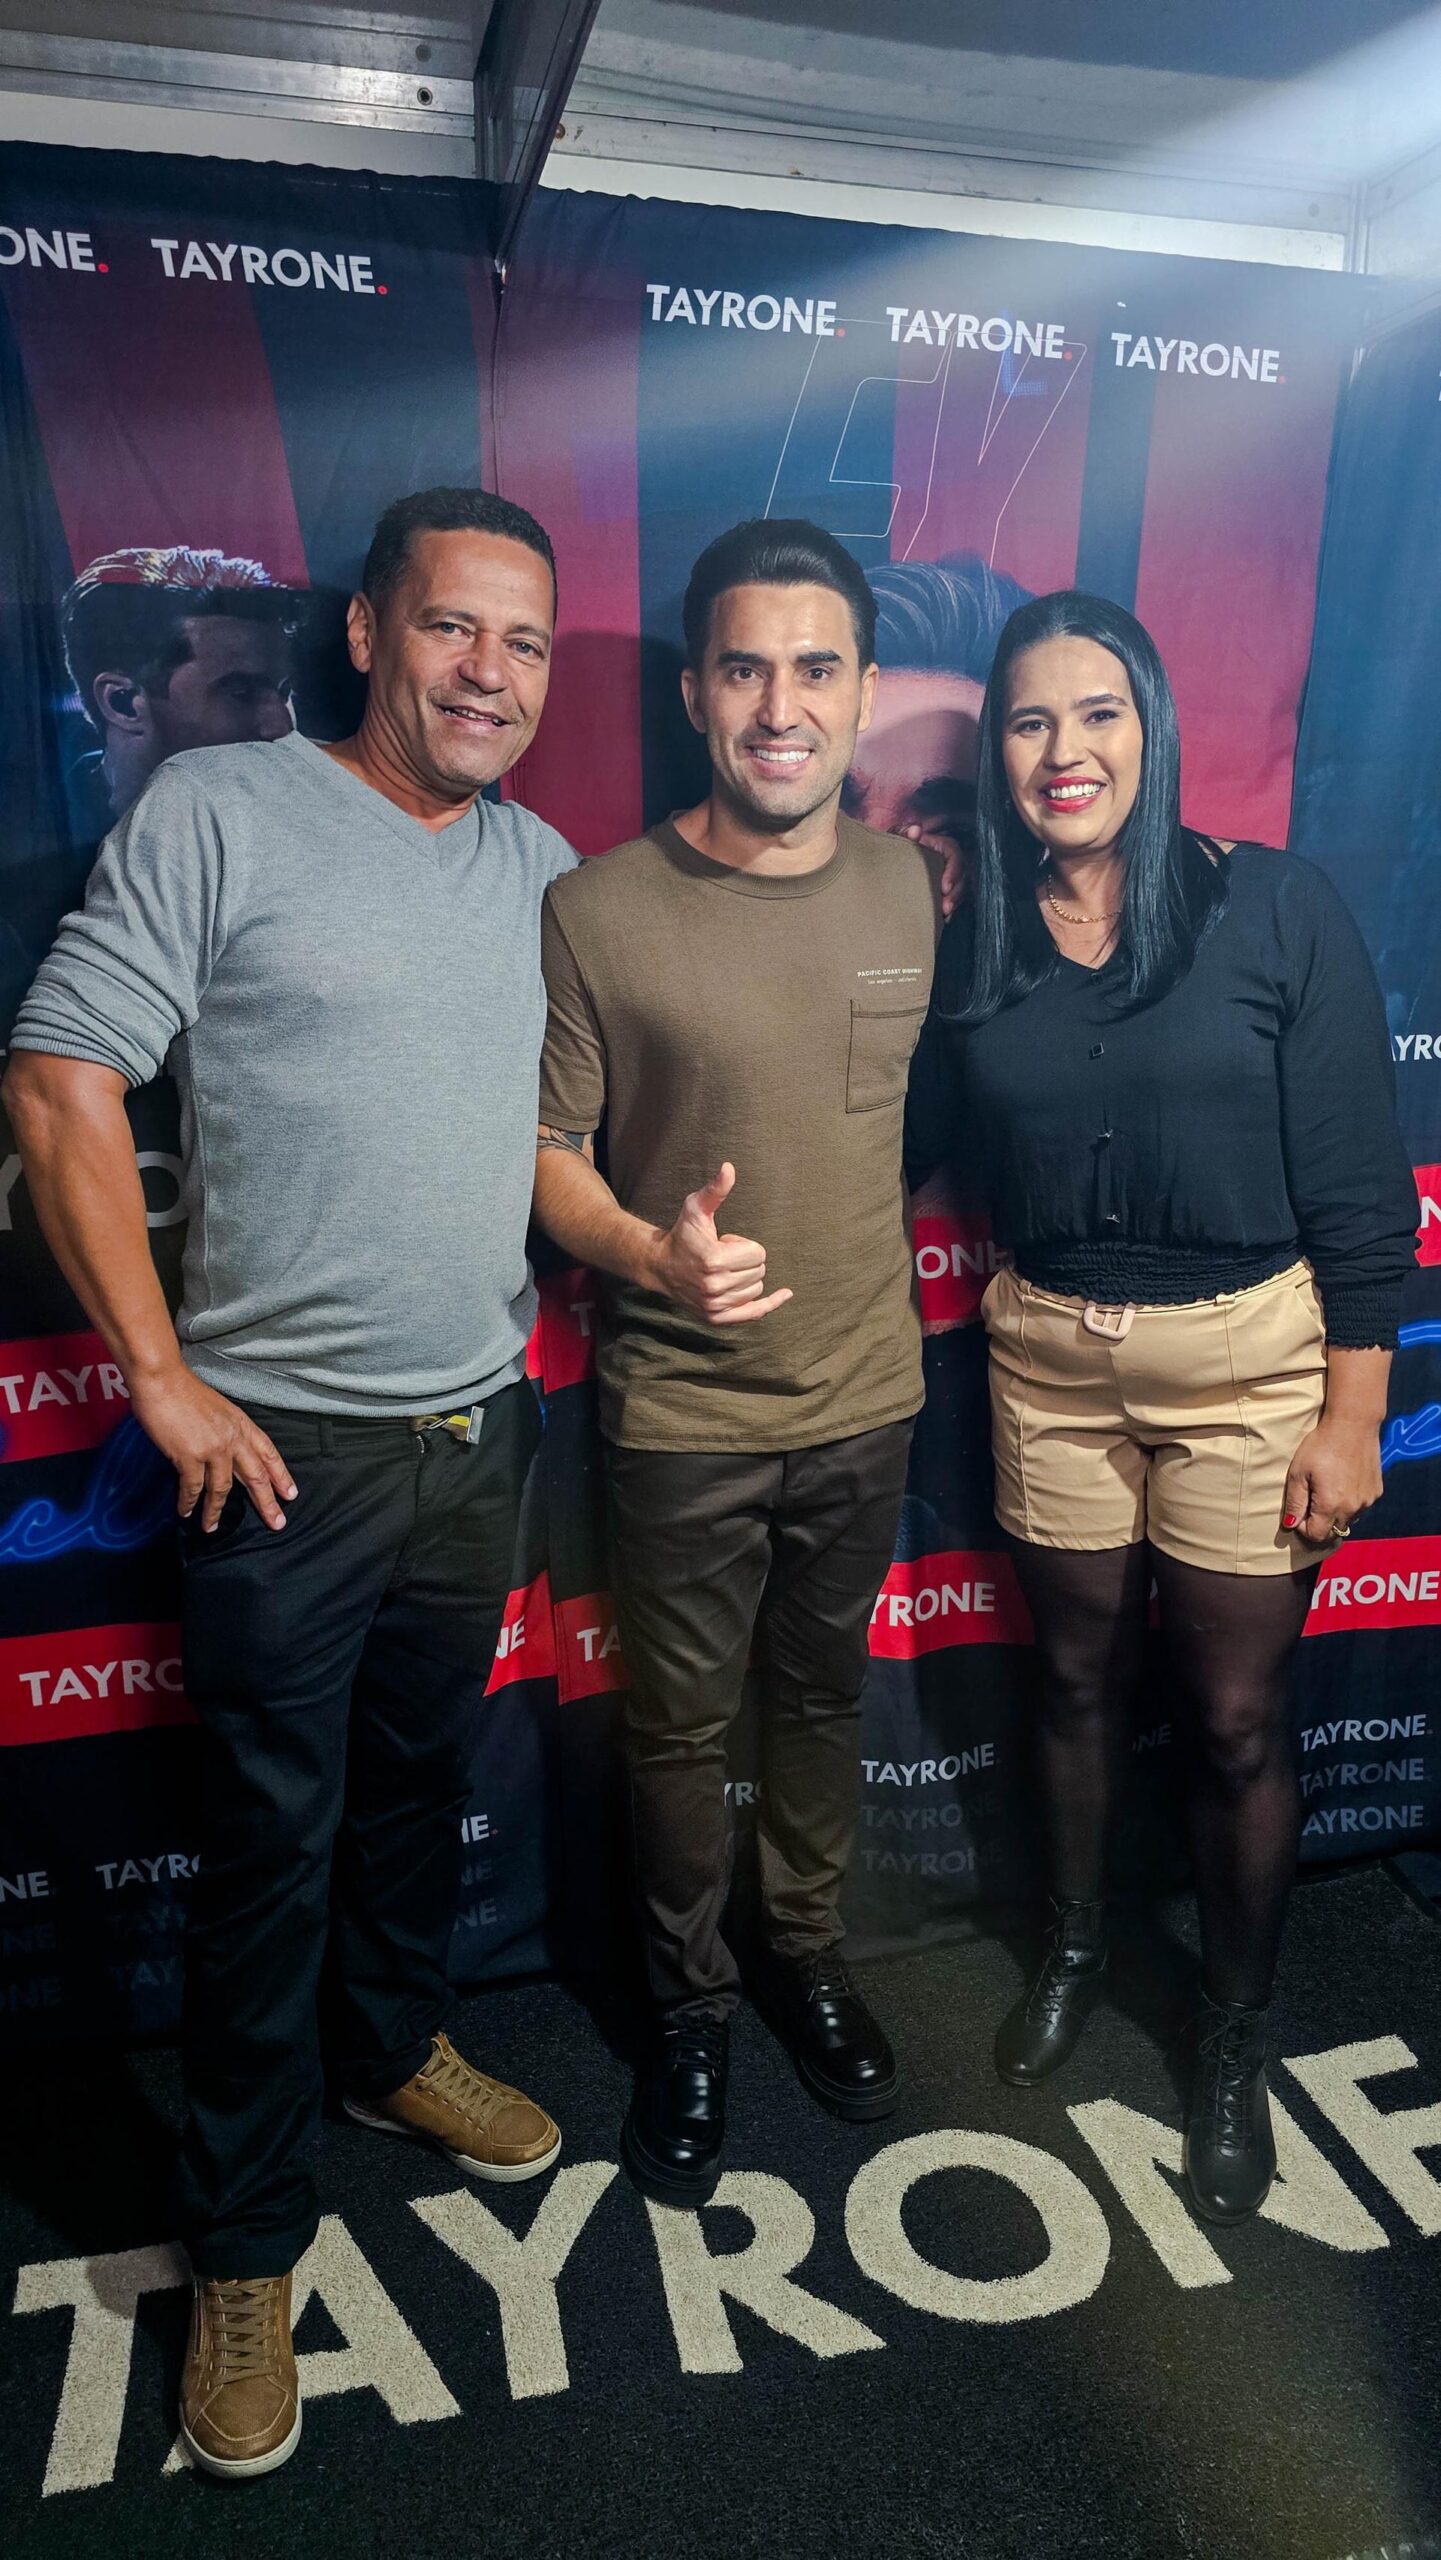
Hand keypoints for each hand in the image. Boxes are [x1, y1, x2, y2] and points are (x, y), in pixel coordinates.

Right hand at [128, 1365, 296, 1531]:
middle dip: (267, 1502)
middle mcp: (232, 1439)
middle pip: (255, 1476)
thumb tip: (225, 1453)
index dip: (281, 1475)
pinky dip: (188, 1502)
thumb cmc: (185, 1391)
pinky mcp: (189, 1456)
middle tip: (276, 1522)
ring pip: (221, 1489)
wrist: (163, 1380)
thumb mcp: (219, 1409)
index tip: (290, 1494)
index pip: (269, 1453)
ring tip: (211, 1527)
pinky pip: (192, 1487)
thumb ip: (226, 1431)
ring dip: (215, 1511)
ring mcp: (212, 1449)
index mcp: (242, 1425)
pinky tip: (186, 1511)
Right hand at [652, 1163, 792, 1326]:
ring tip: (722, 1271)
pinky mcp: (717, 1318)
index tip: (723, 1243)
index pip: (757, 1253)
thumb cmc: (682, 1234)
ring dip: (746, 1278)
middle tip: (721, 1257)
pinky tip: (785, 1294)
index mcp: (714, 1260)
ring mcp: (716, 1305)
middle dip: (745, 1261)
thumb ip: (715, 1190)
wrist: (661, 1266)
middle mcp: (715, 1286)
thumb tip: (729, 1167)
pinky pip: (754, 1313)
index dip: (743, 1244)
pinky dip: (770, 1304)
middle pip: (759, 1271)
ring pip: (756, 1289)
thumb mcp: (696, 1208)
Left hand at [903, 822, 966, 921]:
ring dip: (954, 904)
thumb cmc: (894, 846)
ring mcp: (947, 877)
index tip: (944, 887)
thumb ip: (904, 832)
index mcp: (941, 846)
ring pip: (959, 891)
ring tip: (943, 915)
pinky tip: (941, 921)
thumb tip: (916, 830)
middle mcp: (947, 861)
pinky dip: (948, 912)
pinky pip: (952, 901)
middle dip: (956, 894)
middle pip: (961, 876)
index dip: (954, 871)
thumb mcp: (896, 837)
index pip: (955, 855)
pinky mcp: (943, 891)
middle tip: (945, 908)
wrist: (887, 863)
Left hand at [1282, 1416, 1383, 1544]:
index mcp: (1331, 1505)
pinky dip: (1350, 1503)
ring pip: (1348, 1521)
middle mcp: (1352, 1508)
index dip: (1303, 1527)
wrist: (1353, 1425)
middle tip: (1312, 1500)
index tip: (1300, 1510)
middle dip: (1320, 1523)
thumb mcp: (1299, 1472)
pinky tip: (1344, 1482)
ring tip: (1328, 1488)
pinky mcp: (1376, 1492)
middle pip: (1333, 1532)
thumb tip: (1291, 1525)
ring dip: (1336, 1513)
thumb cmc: (1321, 1446)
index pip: (1316, 1535)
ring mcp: (1367, 1501)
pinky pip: (1360, 1508)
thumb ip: (1295, 1502)